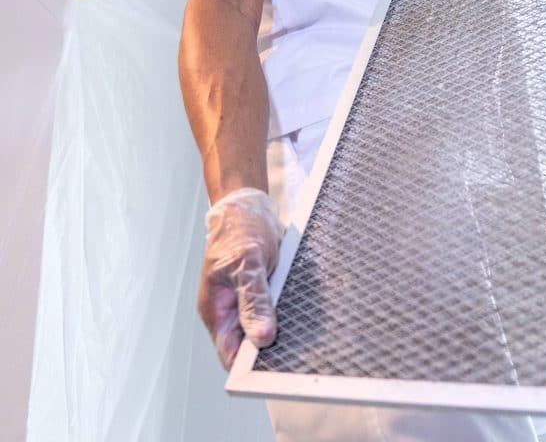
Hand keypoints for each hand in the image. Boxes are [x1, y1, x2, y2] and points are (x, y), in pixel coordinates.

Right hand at [199, 187, 284, 368]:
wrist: (250, 206)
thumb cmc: (239, 228)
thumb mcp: (247, 262)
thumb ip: (253, 299)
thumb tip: (261, 336)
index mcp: (216, 309)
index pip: (229, 354)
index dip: (249, 365)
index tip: (273, 366)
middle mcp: (230, 311)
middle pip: (249, 347)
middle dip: (270, 349)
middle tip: (296, 344)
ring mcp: (247, 303)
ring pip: (265, 330)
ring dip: (283, 329)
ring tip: (300, 324)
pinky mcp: (264, 294)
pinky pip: (276, 312)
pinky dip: (289, 312)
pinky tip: (302, 308)